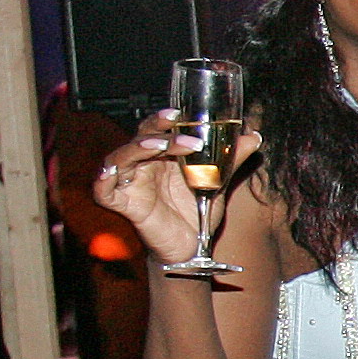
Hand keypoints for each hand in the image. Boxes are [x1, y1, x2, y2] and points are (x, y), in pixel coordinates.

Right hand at [95, 109, 260, 269]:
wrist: (192, 245)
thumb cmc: (197, 210)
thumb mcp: (217, 182)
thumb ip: (231, 159)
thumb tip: (253, 136)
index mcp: (162, 154)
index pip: (157, 128)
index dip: (164, 119)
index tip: (180, 113)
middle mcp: (143, 163)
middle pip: (140, 138)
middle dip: (157, 130)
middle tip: (179, 128)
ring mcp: (130, 182)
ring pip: (122, 157)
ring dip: (138, 148)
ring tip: (160, 146)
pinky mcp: (122, 203)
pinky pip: (103, 189)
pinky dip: (103, 179)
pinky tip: (111, 171)